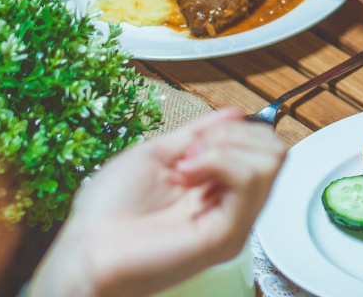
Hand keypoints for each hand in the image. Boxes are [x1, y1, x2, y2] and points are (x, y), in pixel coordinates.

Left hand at [28, 109, 287, 296]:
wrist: (85, 249)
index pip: (266, 147)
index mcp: (220, 190)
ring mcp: (234, 223)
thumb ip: (199, 133)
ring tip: (187, 167)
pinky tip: (186, 176)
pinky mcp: (227, 236)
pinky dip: (218, 162)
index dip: (238, 129)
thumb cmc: (107, 212)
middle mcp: (233, 208)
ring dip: (224, 148)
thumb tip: (236, 113)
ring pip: (271, 160)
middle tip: (194, 151)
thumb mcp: (158, 153)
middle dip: (235, 134)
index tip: (197, 139)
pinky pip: (249, 180)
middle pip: (277, 151)